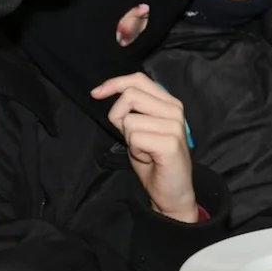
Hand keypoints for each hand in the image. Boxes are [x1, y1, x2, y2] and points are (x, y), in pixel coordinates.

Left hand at [91, 73, 197, 222]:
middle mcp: (175, 109)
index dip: (114, 83)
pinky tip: (148, 158)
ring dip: (129, 138)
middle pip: (130, 95)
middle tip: (130, 136)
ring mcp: (175, 126)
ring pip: (129, 119)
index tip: (96, 94)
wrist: (171, 191)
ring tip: (143, 149)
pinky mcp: (171, 143)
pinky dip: (135, 150)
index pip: (138, 79)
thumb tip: (102, 91)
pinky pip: (134, 137)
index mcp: (168, 102)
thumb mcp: (138, 127)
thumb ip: (130, 108)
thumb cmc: (153, 159)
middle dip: (118, 116)